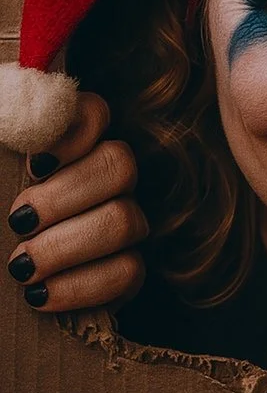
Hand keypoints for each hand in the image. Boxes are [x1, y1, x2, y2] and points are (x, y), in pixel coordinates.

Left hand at [6, 93, 146, 312]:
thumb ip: (2, 126)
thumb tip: (15, 96)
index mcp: (62, 148)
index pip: (94, 113)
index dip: (76, 131)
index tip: (34, 163)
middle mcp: (100, 179)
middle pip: (120, 164)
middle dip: (68, 195)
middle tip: (18, 221)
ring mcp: (118, 224)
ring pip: (127, 220)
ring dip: (69, 245)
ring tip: (20, 269)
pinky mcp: (123, 273)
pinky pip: (128, 272)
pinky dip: (82, 285)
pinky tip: (40, 296)